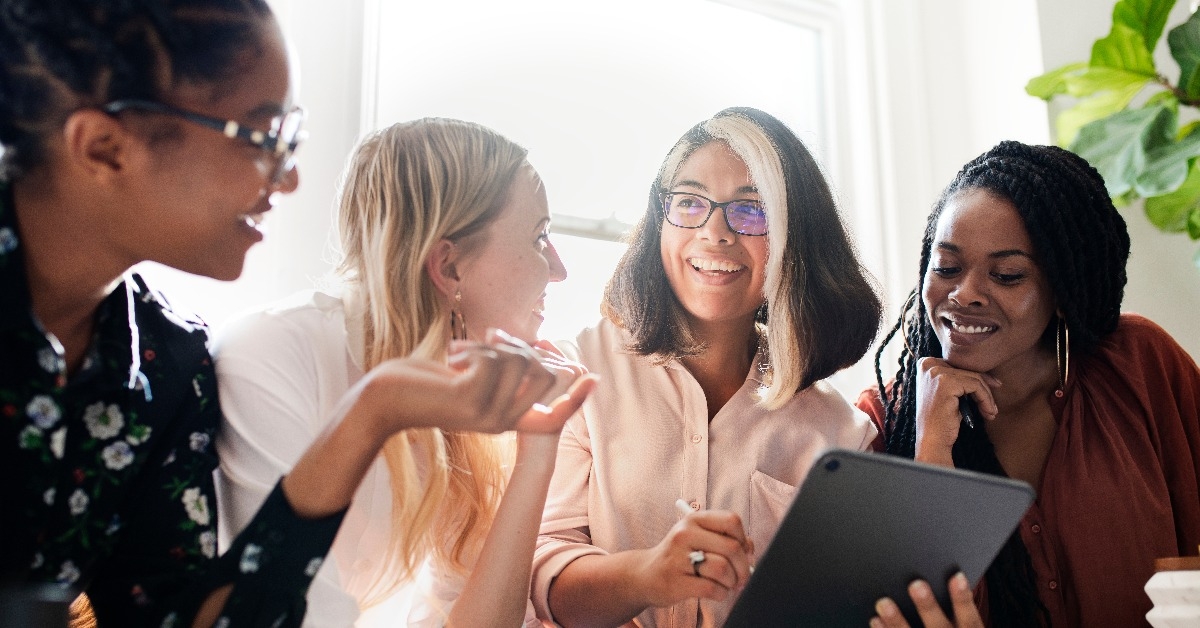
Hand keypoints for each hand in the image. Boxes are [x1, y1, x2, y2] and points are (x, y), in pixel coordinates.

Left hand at [359, 332, 592, 436]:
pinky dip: (476, 348)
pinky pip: (496, 359)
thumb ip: (500, 372)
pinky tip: (453, 359)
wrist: (385, 399)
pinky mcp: (470, 401)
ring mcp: (487, 415)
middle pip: (545, 375)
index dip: (576, 399)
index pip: (553, 418)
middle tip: (490, 340)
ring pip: (520, 362)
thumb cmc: (424, 384)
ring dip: (492, 345)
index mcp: (505, 420)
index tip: (592, 378)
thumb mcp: (469, 379)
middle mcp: (502, 423)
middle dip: (522, 346)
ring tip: (463, 352)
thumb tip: (529, 352)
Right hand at [632, 508, 754, 606]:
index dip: (743, 539)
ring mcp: (678, 558)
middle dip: (743, 567)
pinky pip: (712, 588)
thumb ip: (724, 538)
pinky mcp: (676, 581)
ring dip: (731, 582)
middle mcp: (685, 534)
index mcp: (693, 519)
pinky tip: (716, 591)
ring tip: (726, 584)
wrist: (645, 575)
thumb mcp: (698, 539)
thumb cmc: (679, 556)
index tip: (743, 552)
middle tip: (743, 578)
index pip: (732, 521)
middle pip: (732, 547)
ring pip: (723, 569)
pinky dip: (721, 593)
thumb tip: (750, 548)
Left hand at [870, 573, 982, 627]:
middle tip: (916, 585)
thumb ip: (953, 607)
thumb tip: (932, 575)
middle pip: (939, 627)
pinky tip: (876, 620)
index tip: (957, 576)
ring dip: (897, 621)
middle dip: (927, 607)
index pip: (969, 618)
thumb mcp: (961, 624)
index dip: (963, 598)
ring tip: (884, 603)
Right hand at [914, 357, 1000, 464]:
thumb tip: (986, 372)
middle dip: (985, 388)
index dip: (978, 377)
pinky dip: (986, 400)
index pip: (959, 365)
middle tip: (993, 406)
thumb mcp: (948, 393)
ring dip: (987, 397)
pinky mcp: (946, 382)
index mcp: (925, 364)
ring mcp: (936, 372)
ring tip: (991, 412)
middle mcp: (928, 364)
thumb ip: (957, 378)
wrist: (932, 440)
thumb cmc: (941, 419)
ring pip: (974, 378)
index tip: (993, 388)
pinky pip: (976, 386)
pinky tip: (988, 413)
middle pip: (967, 370)